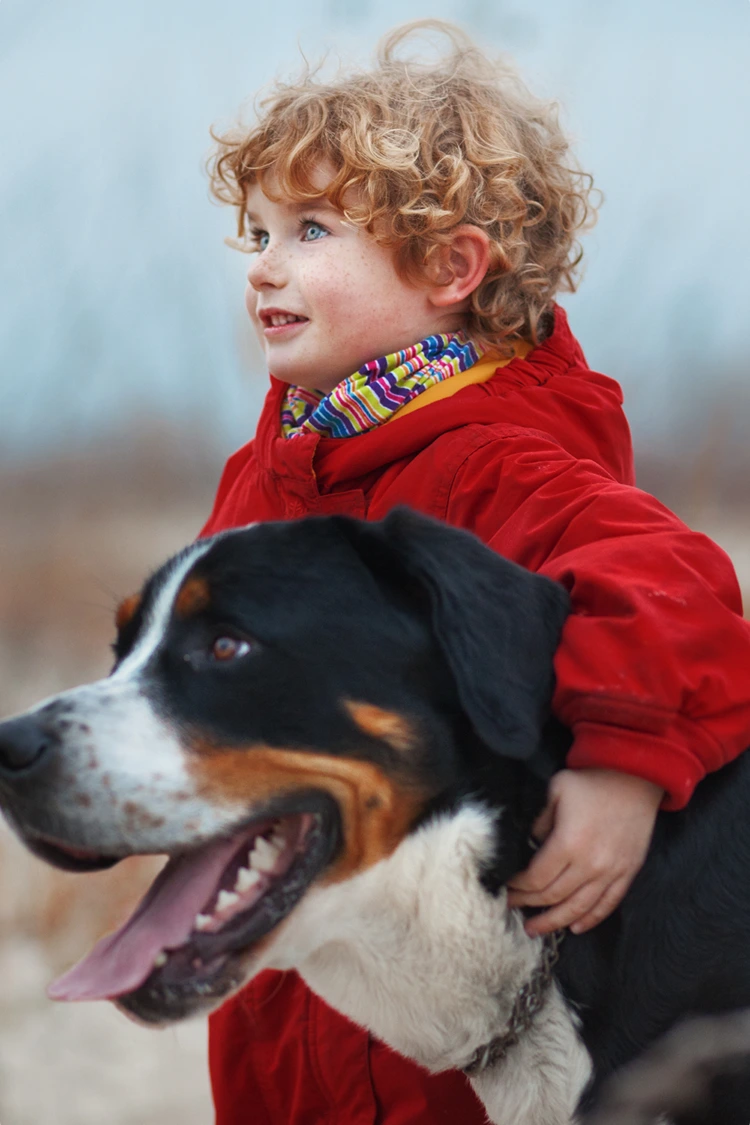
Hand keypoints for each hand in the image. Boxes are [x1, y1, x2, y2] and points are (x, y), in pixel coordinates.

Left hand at [506, 769, 662, 936]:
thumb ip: (539, 821)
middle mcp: (591, 864)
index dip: (518, 887)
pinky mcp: (628, 873)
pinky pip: (608, 904)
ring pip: (579, 908)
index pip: (536, 878)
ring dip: (555, 922)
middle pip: (554, 896)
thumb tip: (531, 844)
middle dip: (529, 904)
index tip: (507, 886)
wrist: (635, 777)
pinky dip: (590, 919)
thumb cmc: (591, 782)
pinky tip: (574, 927)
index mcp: (569, 843)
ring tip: (534, 930)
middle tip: (511, 907)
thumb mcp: (555, 791)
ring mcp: (612, 871)